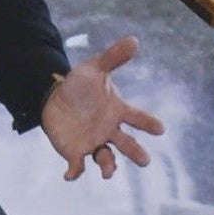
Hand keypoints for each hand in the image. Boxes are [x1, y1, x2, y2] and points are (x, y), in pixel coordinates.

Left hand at [40, 36, 164, 180]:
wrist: (54, 98)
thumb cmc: (80, 85)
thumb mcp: (94, 69)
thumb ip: (113, 58)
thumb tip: (134, 39)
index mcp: (117, 111)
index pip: (137, 118)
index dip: (148, 123)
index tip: (159, 129)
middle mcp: (110, 130)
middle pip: (127, 145)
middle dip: (136, 153)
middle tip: (144, 160)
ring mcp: (94, 142)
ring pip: (106, 158)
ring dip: (108, 166)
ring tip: (108, 171)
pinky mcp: (76, 151)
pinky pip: (78, 165)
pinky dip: (75, 171)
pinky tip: (70, 175)